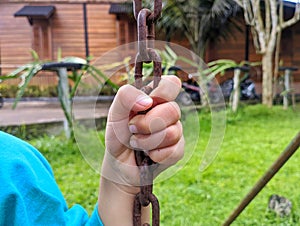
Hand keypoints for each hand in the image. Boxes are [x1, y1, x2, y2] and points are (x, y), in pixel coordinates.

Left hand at [98, 75, 183, 224]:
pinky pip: (175, 150)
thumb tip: (148, 101)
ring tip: (137, 143)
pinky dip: (156, 155)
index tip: (148, 103)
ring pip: (173, 132)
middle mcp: (167, 112)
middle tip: (133, 129)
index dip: (163, 92)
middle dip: (148, 124)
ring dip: (148, 142)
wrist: (119, 164)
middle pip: (173, 110)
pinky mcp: (178, 150)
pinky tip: (149, 155)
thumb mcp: (114, 113)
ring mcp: (175, 130)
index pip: (172, 84)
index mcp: (154, 98)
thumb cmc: (118, 135)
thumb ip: (126, 97)